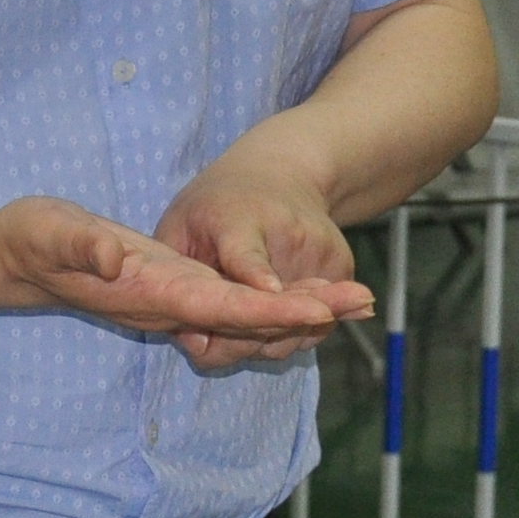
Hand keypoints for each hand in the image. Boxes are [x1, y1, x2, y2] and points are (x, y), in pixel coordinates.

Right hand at [0, 196, 358, 366]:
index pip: (223, 308)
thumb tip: (116, 260)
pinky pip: (236, 306)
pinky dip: (278, 305)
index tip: (323, 309)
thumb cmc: (29, 241)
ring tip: (355, 299)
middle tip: (365, 301)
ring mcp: (175, 301)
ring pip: (249, 317)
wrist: (13, 259)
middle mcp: (170, 305)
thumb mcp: (49, 233)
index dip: (274, 311)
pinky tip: (309, 297)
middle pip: (251, 320)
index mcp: (151, 293)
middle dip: (308, 314)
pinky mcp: (175, 289)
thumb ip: (82, 248)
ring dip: (301, 311)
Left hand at [152, 157, 371, 369]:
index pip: (248, 255)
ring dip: (261, 343)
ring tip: (234, 324)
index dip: (257, 274)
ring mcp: (321, 255)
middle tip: (205, 343)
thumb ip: (175, 281)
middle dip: (236, 342)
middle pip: (273, 311)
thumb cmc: (217, 209)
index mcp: (239, 222)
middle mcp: (290, 237)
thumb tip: (195, 344)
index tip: (271, 291)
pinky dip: (285, 334)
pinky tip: (264, 317)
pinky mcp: (343, 271)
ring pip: (292, 333)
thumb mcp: (181, 227)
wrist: (282, 174)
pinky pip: (311, 329)